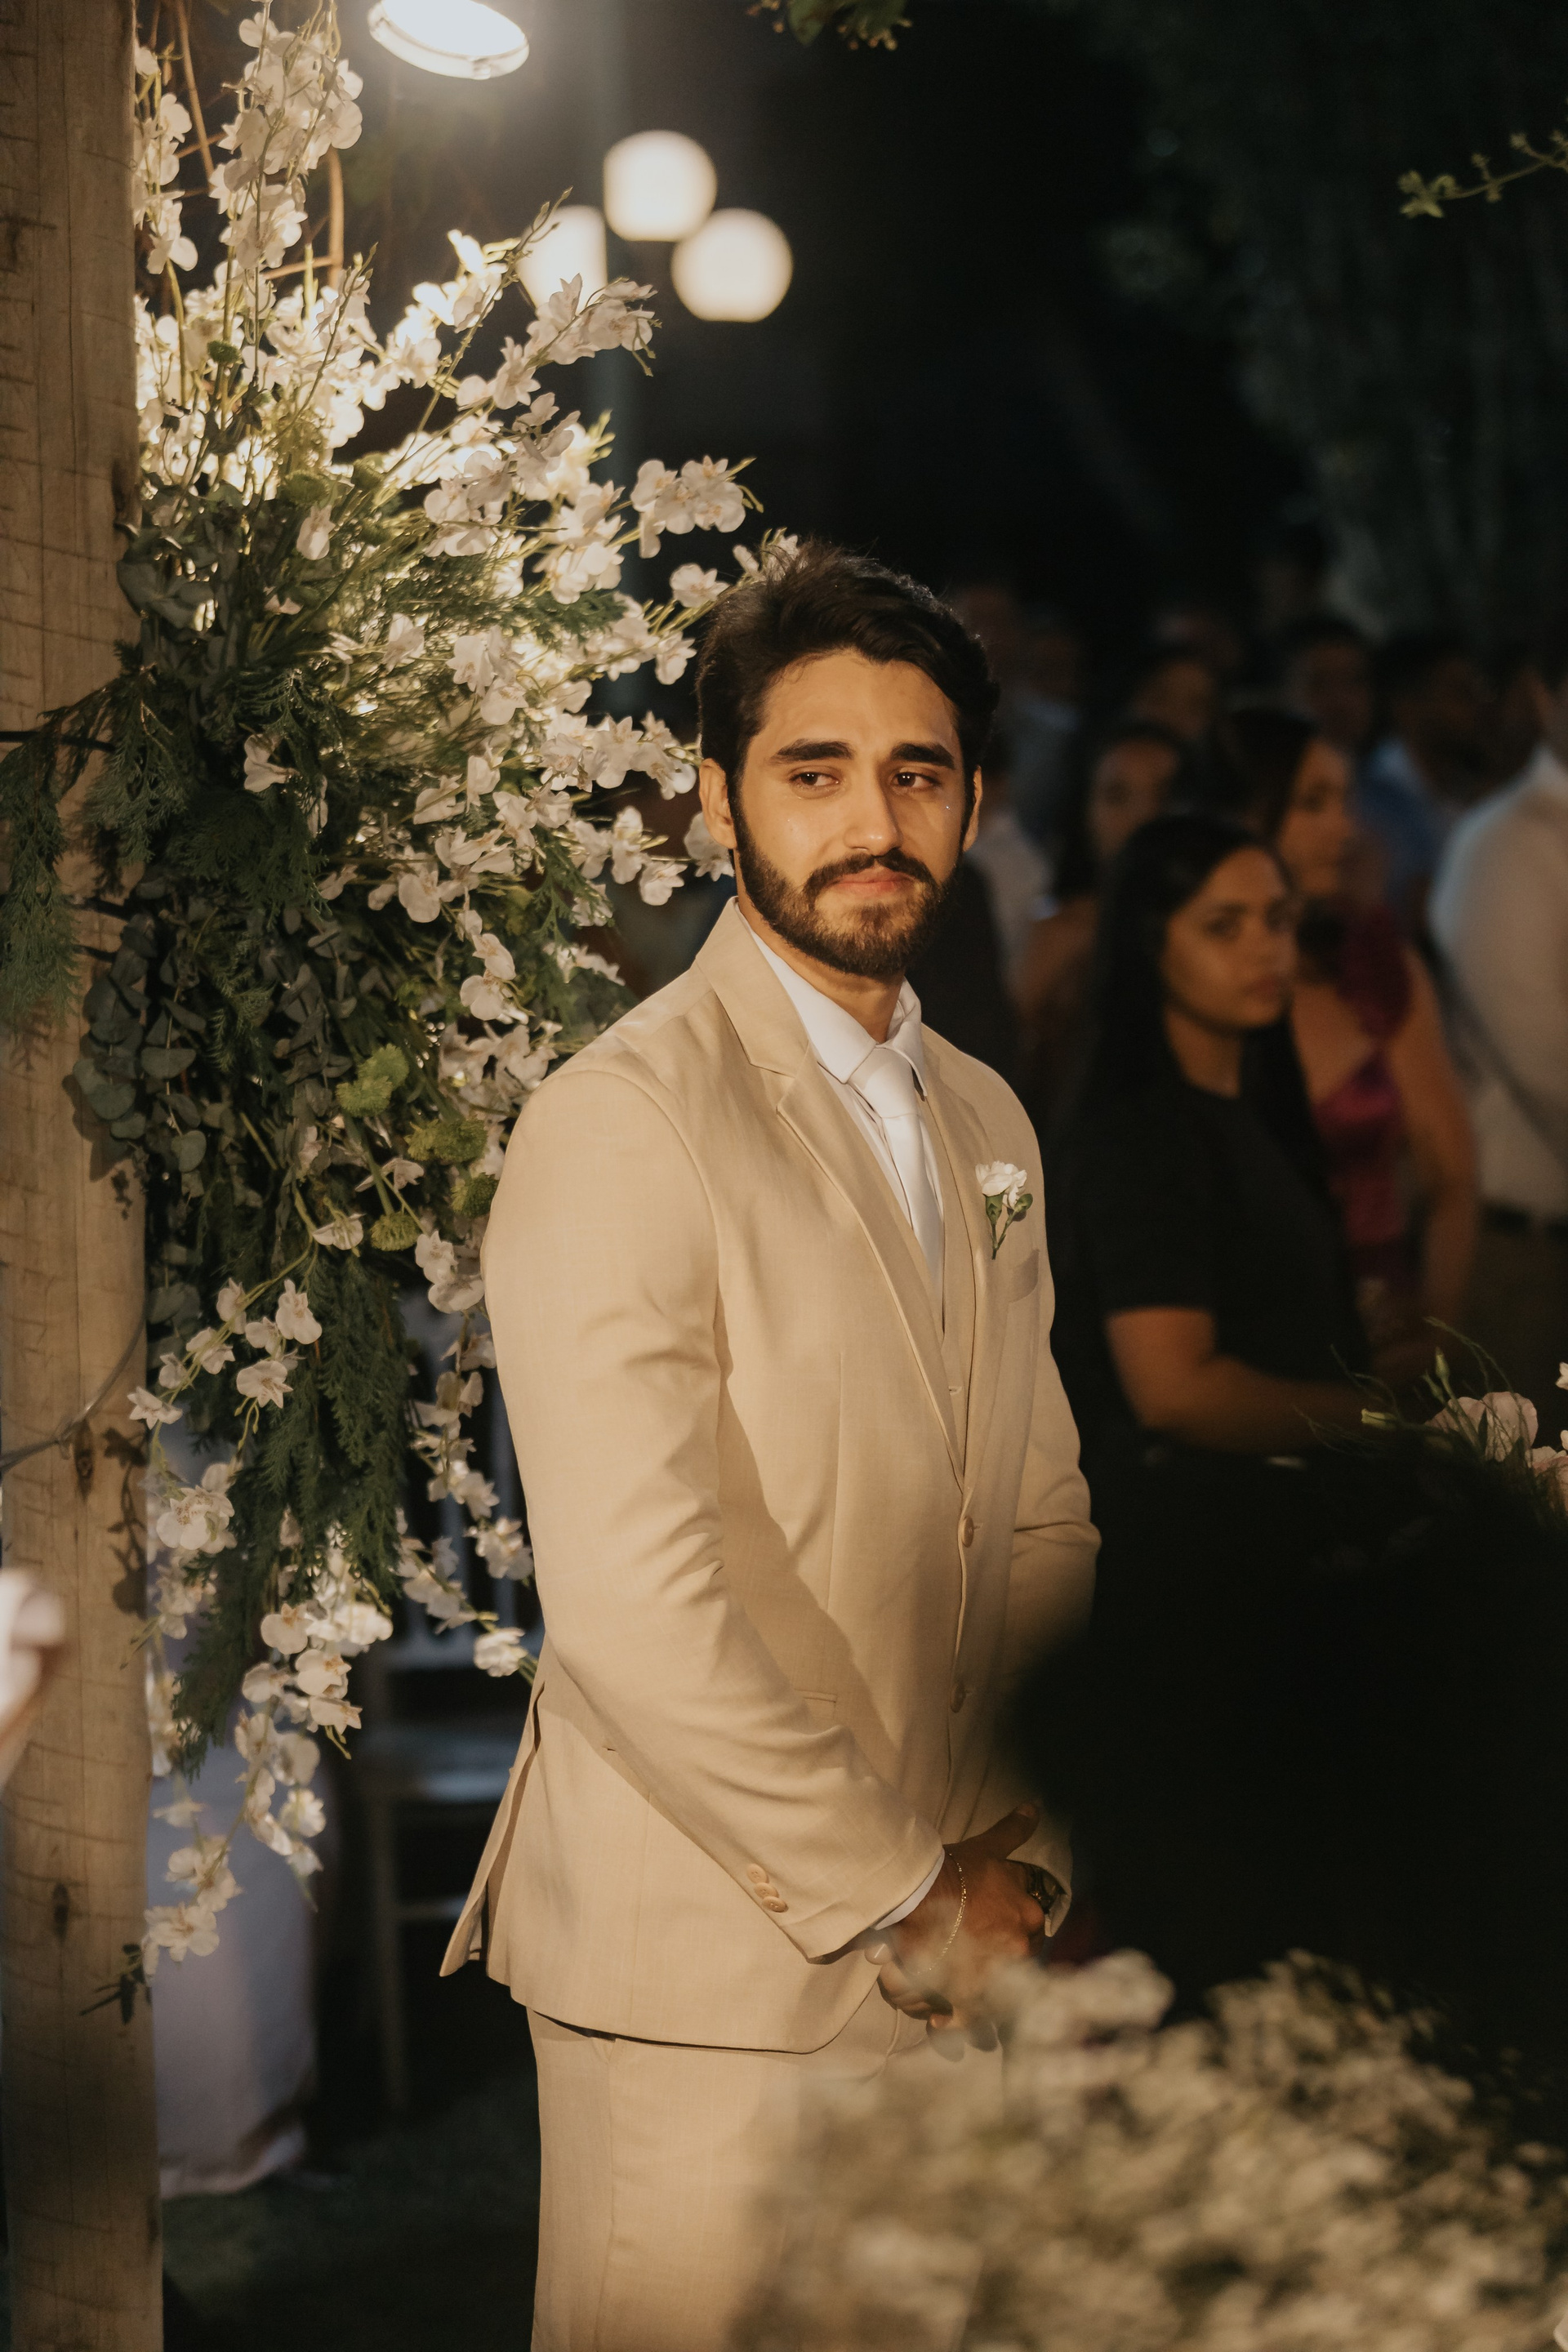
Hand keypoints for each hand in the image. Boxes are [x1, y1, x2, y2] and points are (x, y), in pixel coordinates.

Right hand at [877, 1804, 1048, 2030]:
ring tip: (955, 2003)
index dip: (1011, 1940)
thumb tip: (1035, 1806)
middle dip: (997, 1974)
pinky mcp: (966, 2000)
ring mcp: (995, 1978)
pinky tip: (939, 2026)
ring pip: (995, 2003)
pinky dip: (952, 2027)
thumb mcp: (988, 1848)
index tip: (990, 1939)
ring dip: (978, 2007)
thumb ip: (1013, 1830)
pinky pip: (966, 2024)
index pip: (1031, 1936)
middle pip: (1015, 1972)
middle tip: (970, 1967)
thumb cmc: (952, 1868)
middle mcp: (1018, 1950)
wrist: (915, 1890)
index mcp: (1027, 1917)